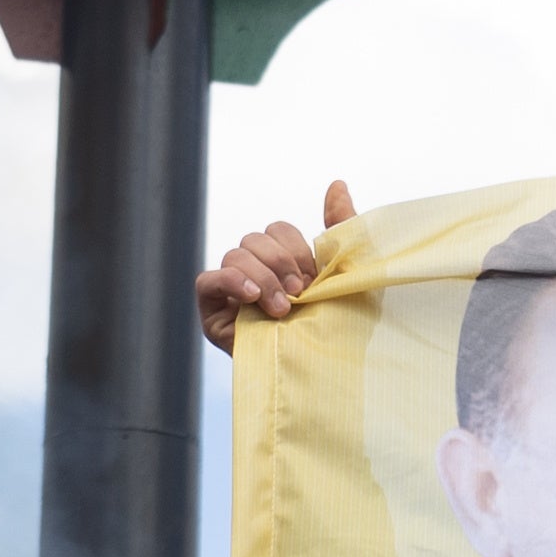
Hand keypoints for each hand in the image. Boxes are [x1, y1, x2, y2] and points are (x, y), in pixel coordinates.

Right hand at [195, 182, 354, 349]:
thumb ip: (342, 226)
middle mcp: (257, 274)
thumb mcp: (347, 273)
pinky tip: (252, 298)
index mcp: (285, 262)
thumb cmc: (340, 325)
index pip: (278, 230)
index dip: (295, 248)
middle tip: (300, 293)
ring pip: (235, 255)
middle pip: (255, 239)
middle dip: (280, 262)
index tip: (314, 279)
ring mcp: (233, 294)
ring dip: (262, 277)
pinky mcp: (213, 315)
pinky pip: (209, 280)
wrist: (326, 372)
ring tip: (282, 308)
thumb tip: (337, 184)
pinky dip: (231, 281)